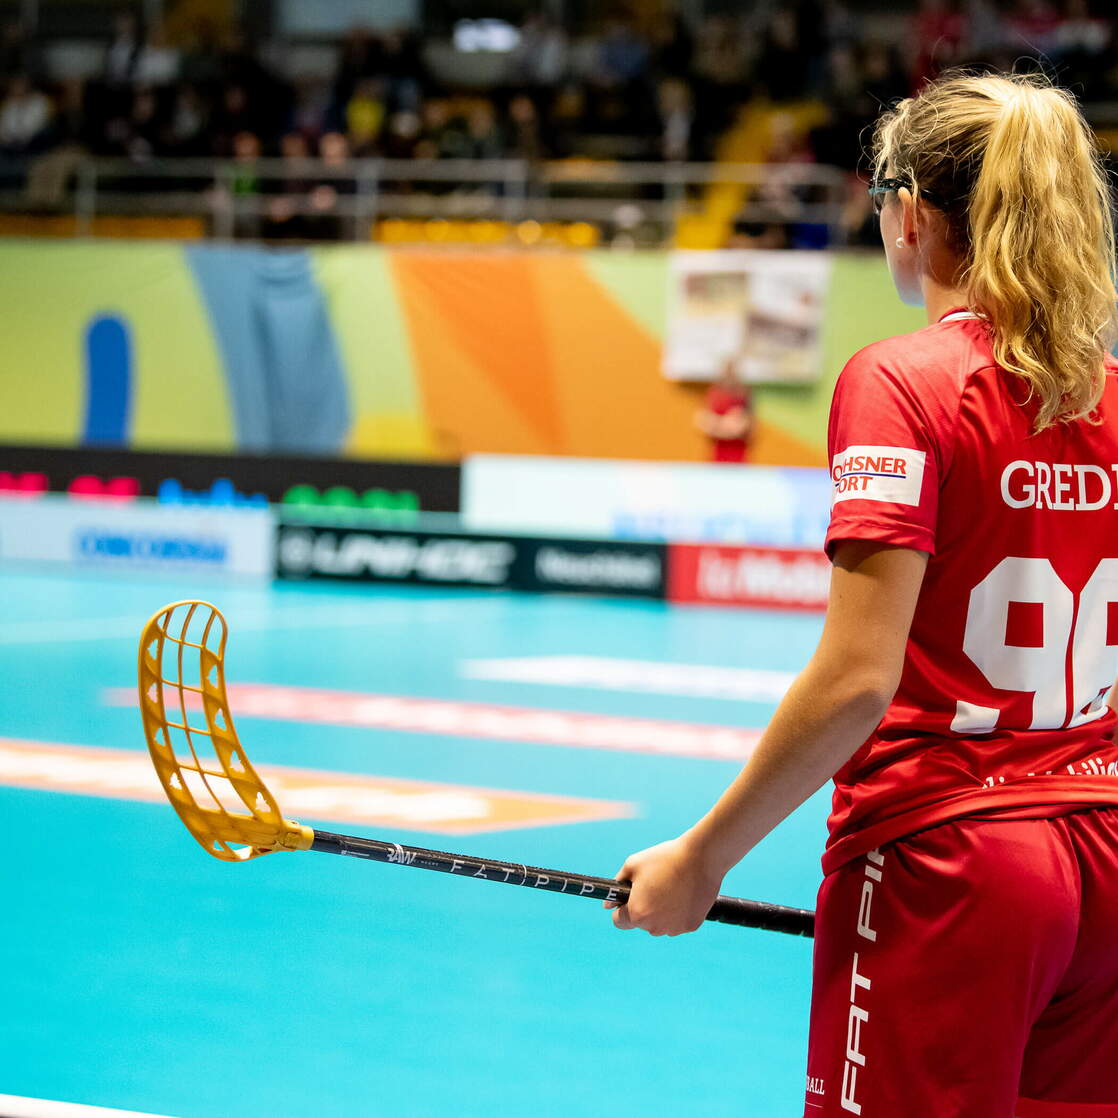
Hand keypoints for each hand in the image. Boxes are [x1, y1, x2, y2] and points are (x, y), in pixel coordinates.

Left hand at [604, 835, 723, 936]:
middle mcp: (654, 926)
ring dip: (661, 912)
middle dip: (642, 908)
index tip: (628, 898)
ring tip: (670, 887)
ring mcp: (675, 928)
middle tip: (654, 885)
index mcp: (637, 913)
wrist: (701, 857)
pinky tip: (684, 893)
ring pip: (660, 924)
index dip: (620, 909)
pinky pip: (677, 922)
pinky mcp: (691, 926)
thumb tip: (607, 904)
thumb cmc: (664, 858)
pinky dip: (678, 912)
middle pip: (640, 922)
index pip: (618, 921)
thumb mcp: (633, 865)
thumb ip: (617, 885)